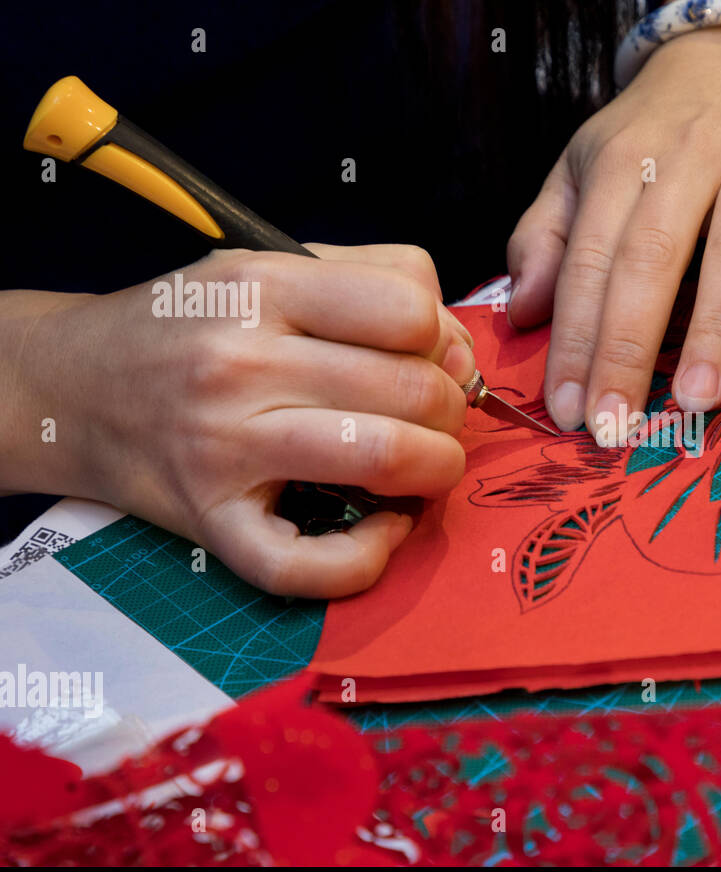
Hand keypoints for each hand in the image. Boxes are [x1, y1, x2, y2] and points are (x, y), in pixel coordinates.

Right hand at [0, 244, 474, 596]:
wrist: (70, 388)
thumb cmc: (188, 328)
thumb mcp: (268, 267)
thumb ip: (374, 282)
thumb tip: (459, 349)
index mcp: (262, 287)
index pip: (408, 308)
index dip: (443, 339)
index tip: (431, 359)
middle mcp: (241, 363)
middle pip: (413, 389)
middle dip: (451, 412)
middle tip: (434, 419)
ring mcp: (224, 447)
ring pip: (385, 459)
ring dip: (436, 471)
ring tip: (423, 467)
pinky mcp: (213, 524)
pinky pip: (312, 565)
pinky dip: (372, 556)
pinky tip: (383, 528)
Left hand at [507, 22, 720, 440]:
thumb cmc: (656, 129)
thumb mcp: (585, 165)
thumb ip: (548, 235)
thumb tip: (521, 313)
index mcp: (622, 162)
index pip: (590, 261)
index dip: (577, 339)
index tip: (570, 410)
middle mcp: (688, 156)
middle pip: (653, 258)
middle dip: (630, 345)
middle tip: (620, 424)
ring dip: (718, 324)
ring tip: (698, 395)